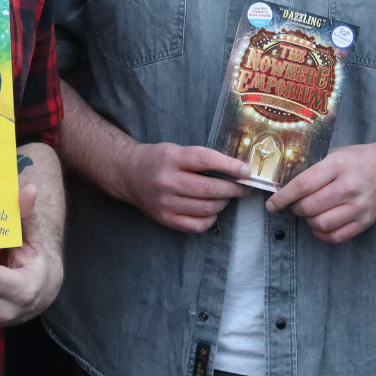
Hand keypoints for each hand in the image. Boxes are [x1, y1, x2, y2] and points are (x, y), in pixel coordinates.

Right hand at [117, 143, 250, 232]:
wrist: (129, 175)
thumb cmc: (158, 160)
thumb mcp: (176, 149)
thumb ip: (201, 158)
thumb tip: (235, 169)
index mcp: (172, 158)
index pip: (206, 161)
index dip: (230, 166)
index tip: (246, 170)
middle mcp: (168, 181)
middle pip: (209, 188)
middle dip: (233, 188)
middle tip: (244, 187)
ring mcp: (166, 203)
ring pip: (206, 208)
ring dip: (224, 203)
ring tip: (228, 196)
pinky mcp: (165, 219)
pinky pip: (197, 225)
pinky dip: (211, 218)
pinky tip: (212, 210)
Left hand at [266, 143, 375, 243]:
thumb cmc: (358, 159)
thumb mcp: (334, 153)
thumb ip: (312, 167)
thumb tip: (283, 182)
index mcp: (337, 165)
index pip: (303, 185)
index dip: (283, 197)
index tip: (271, 204)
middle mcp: (348, 187)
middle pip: (310, 207)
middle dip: (295, 209)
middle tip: (294, 205)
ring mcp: (359, 206)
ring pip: (321, 224)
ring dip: (308, 221)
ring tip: (309, 212)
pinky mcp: (365, 221)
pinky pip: (336, 236)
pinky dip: (322, 234)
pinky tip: (319, 225)